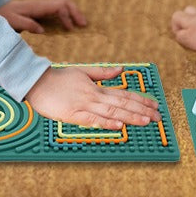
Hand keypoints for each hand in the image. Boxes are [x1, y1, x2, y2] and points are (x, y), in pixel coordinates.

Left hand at [0, 0, 86, 33]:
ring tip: (81, 24)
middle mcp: (41, 4)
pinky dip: (67, 14)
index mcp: (37, 6)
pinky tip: (70, 23)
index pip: (58, 6)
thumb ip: (26, 24)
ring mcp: (42, 6)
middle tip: (83, 25)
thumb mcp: (12, 21)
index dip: (66, 17)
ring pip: (63, 3)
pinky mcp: (41, 10)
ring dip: (73, 12)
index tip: (70, 29)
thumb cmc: (4, 16)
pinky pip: (58, 9)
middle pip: (64, 1)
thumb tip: (42, 30)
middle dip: (76, 12)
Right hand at [25, 65, 160, 128]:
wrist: (37, 83)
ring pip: (111, 112)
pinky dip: (107, 123)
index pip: (124, 94)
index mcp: (96, 87)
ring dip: (130, 117)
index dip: (140, 100)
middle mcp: (93, 96)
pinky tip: (119, 126)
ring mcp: (84, 106)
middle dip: (141, 110)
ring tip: (145, 121)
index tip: (154, 105)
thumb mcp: (82, 71)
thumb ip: (102, 73)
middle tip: (157, 116)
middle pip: (122, 103)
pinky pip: (93, 120)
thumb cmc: (59, 79)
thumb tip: (121, 70)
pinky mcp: (73, 115)